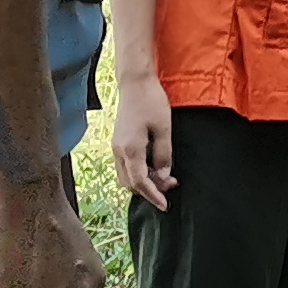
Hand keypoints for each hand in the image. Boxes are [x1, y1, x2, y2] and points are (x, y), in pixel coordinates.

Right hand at [114, 71, 177, 211]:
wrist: (135, 82)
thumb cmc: (151, 101)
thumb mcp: (164, 128)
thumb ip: (163, 155)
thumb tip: (164, 177)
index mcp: (130, 149)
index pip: (140, 183)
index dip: (153, 196)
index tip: (165, 205)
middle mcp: (118, 151)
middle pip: (130, 184)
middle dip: (149, 190)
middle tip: (171, 184)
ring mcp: (115, 147)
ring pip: (126, 177)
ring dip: (143, 181)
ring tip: (165, 175)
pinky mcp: (118, 142)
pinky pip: (125, 166)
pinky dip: (138, 172)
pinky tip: (154, 165)